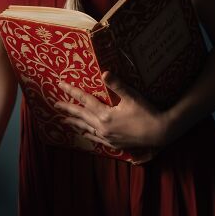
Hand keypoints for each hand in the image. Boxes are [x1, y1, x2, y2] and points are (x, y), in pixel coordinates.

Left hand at [55, 71, 171, 156]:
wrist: (160, 132)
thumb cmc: (147, 112)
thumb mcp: (132, 96)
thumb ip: (117, 85)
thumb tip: (104, 72)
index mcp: (105, 114)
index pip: (84, 100)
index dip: (71, 91)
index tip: (60, 85)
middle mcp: (102, 127)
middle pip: (81, 115)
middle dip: (67, 108)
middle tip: (55, 104)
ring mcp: (107, 136)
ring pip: (86, 127)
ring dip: (74, 122)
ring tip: (62, 120)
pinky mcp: (113, 143)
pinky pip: (95, 138)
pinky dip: (87, 134)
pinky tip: (83, 134)